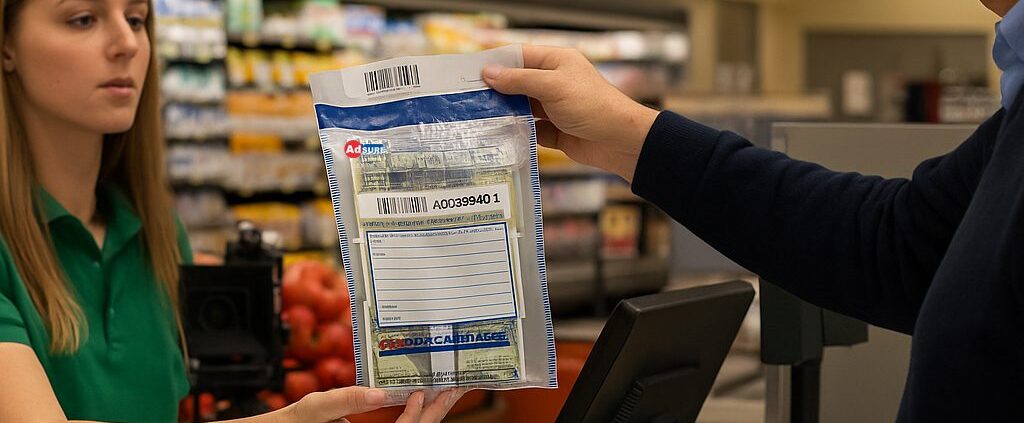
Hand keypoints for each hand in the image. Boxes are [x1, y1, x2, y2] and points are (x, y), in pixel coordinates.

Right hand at [285, 386, 461, 422]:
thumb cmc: (295, 422)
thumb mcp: (316, 408)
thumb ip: (346, 400)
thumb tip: (379, 394)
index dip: (418, 415)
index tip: (422, 391)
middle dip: (436, 411)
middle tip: (454, 388)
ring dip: (430, 412)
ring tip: (445, 390)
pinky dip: (414, 415)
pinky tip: (420, 398)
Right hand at [482, 44, 659, 181]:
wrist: (619, 141)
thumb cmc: (592, 105)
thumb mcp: (552, 86)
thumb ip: (519, 80)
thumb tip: (488, 73)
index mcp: (555, 62)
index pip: (518, 56)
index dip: (495, 63)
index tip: (470, 73)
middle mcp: (553, 82)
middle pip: (516, 83)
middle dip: (495, 91)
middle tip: (468, 99)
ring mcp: (553, 108)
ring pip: (521, 108)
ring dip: (504, 113)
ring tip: (477, 119)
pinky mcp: (554, 131)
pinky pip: (529, 130)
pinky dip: (517, 133)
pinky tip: (499, 137)